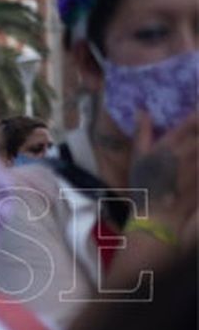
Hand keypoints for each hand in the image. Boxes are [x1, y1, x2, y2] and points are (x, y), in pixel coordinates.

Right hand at [131, 112, 197, 232]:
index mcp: (171, 143)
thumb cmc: (145, 187)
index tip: (197, 118)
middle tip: (195, 142)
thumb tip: (142, 110)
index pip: (195, 119)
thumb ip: (141, 132)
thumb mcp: (137, 158)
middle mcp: (189, 151)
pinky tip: (198, 167)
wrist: (158, 218)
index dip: (197, 117)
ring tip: (196, 154)